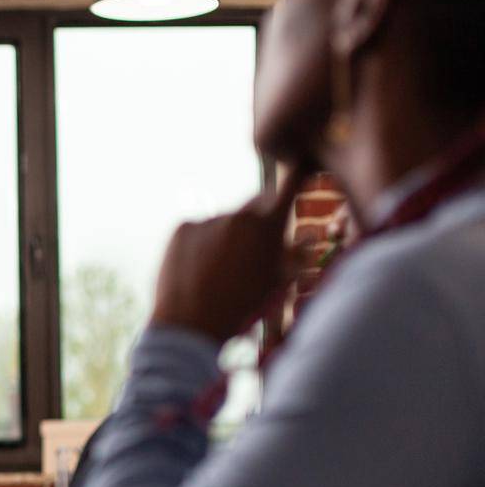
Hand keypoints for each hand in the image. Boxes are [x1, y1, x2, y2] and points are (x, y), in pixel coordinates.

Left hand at [151, 167, 310, 341]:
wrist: (190, 326)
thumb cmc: (241, 310)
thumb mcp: (278, 285)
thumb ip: (295, 257)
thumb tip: (306, 236)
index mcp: (268, 227)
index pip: (290, 186)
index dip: (298, 173)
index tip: (302, 160)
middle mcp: (239, 216)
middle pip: (255, 206)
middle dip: (259, 220)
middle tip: (252, 250)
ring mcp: (208, 219)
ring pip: (223, 224)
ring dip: (225, 239)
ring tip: (217, 274)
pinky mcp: (181, 228)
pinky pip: (196, 231)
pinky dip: (198, 245)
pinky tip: (195, 271)